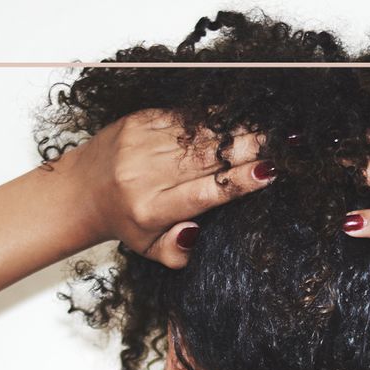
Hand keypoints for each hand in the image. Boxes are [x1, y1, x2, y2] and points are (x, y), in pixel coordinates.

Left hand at [66, 107, 276, 266]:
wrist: (81, 189)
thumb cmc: (125, 220)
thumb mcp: (149, 249)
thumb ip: (177, 252)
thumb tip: (197, 234)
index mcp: (151, 209)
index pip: (204, 193)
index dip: (238, 182)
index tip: (269, 173)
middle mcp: (145, 174)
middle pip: (208, 158)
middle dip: (251, 148)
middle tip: (288, 142)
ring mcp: (141, 143)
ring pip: (202, 134)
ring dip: (240, 129)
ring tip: (273, 127)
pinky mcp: (140, 121)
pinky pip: (187, 117)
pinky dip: (216, 117)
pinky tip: (241, 117)